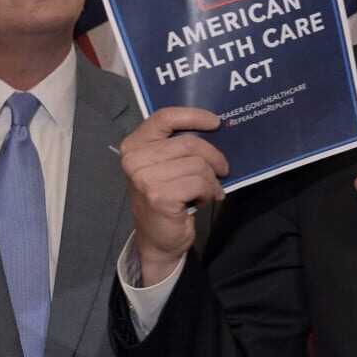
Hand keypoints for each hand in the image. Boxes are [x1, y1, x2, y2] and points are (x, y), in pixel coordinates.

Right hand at [119, 107, 227, 285]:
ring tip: (208, 190)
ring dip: (211, 179)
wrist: (157, 240)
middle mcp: (134, 160)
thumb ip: (178, 145)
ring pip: (198, 164)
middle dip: (213, 157)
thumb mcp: (165, 166)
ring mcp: (145, 179)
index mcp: (134, 145)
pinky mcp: (160, 197)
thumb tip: (214, 127)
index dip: (193, 116)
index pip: (165, 117)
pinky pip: (200, 183)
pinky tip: (203, 200)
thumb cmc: (165, 197)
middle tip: (222, 169)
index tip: (215, 123)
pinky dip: (209, 192)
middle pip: (189, 143)